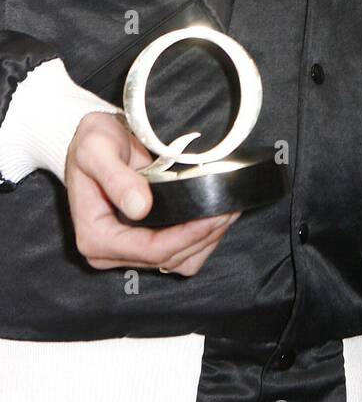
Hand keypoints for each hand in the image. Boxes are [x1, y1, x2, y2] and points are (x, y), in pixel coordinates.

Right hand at [65, 111, 239, 275]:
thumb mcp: (96, 150)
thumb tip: (141, 208)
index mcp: (95, 237)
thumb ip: (116, 177)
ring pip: (177, 261)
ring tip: (227, 210)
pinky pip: (177, 252)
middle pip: (167, 258)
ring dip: (205, 240)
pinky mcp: (142, 241)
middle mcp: (110, 252)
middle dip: (202, 236)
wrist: (92, 140)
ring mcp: (127, 250)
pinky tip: (213, 215)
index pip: (149, 249)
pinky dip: (199, 238)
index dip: (186, 236)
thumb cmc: (92, 143)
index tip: (213, 213)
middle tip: (229, 207)